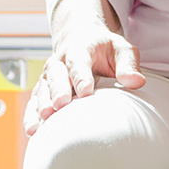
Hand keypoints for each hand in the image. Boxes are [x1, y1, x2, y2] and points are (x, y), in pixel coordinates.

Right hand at [26, 15, 142, 134]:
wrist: (79, 38)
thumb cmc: (104, 48)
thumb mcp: (121, 49)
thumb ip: (128, 64)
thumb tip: (137, 82)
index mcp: (79, 49)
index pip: (79, 63)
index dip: (81, 76)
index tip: (86, 91)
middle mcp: (59, 62)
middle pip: (56, 76)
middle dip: (57, 91)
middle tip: (60, 106)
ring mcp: (48, 76)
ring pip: (42, 90)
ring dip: (41, 105)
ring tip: (43, 121)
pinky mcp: (43, 89)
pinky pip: (34, 102)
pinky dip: (31, 115)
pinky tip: (32, 131)